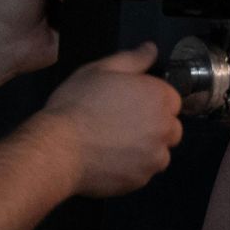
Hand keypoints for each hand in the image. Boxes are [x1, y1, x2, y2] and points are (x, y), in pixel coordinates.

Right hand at [40, 43, 182, 196]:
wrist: (58, 148)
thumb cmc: (77, 105)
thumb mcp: (101, 69)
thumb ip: (133, 59)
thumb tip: (150, 50)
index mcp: (158, 97)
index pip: (172, 100)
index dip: (150, 101)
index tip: (130, 104)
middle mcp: (164, 128)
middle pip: (170, 128)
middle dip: (152, 126)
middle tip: (120, 124)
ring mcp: (154, 157)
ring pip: (158, 153)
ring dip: (143, 149)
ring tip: (112, 143)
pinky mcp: (141, 180)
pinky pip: (143, 172)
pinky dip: (130, 168)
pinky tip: (108, 158)